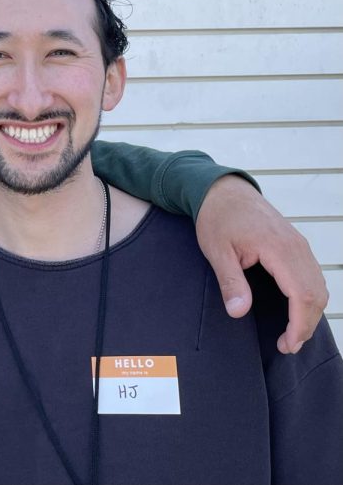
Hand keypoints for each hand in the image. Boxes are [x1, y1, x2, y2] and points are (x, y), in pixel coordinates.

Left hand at [195, 175, 327, 353]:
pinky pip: (312, 275)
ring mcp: (299, 245)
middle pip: (316, 294)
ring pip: (318, 286)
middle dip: (306, 325)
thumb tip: (239, 311)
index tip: (287, 344)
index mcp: (279, 248)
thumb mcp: (217, 251)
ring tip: (292, 334)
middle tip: (287, 346)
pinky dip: (309, 297)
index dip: (299, 324)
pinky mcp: (296, 245)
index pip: (302, 295)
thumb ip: (230, 281)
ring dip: (310, 313)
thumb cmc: (218, 217)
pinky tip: (295, 310)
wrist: (223, 191)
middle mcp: (296, 247)